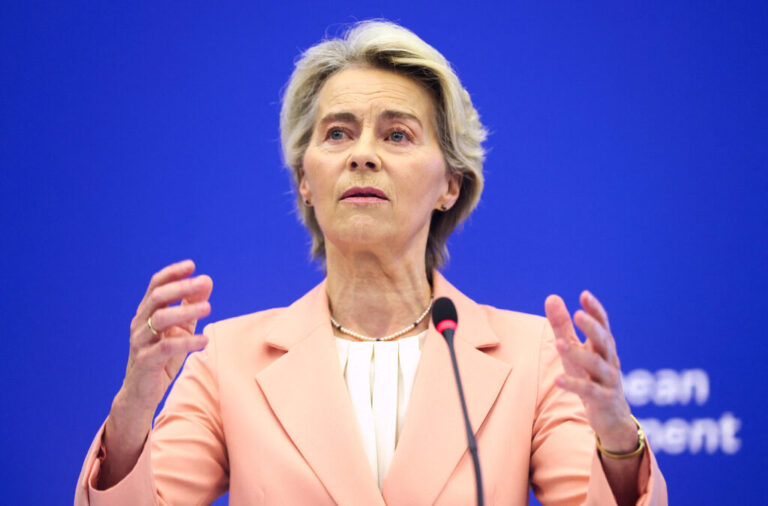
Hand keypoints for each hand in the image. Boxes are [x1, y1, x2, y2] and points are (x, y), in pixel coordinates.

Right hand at [118, 259, 212, 413]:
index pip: (155, 286)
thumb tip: (206, 281)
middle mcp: (140, 324)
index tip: (191, 265)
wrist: (141, 393)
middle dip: (180, 287)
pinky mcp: (145, 361)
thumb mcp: (180, 329)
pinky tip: (204, 340)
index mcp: (146, 313)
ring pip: (160, 319)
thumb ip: (191, 306)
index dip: (172, 273)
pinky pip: (166, 347)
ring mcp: (140, 342)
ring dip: (185, 311)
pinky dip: (187, 342)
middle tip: (203, 282)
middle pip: (157, 298)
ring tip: (208, 308)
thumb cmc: (162, 357)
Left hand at [544, 291, 636, 451]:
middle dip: (592, 327)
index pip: (603, 325)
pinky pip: (588, 391)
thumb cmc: (591, 377)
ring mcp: (608, 381)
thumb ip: (563, 325)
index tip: (584, 295)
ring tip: (558, 344)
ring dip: (577, 353)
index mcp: (604, 347)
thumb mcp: (576, 350)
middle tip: (578, 314)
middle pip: (604, 341)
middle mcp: (610, 361)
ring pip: (596, 365)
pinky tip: (557, 380)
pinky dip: (573, 384)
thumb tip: (552, 297)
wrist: (613, 418)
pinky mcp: (603, 400)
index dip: (595, 310)